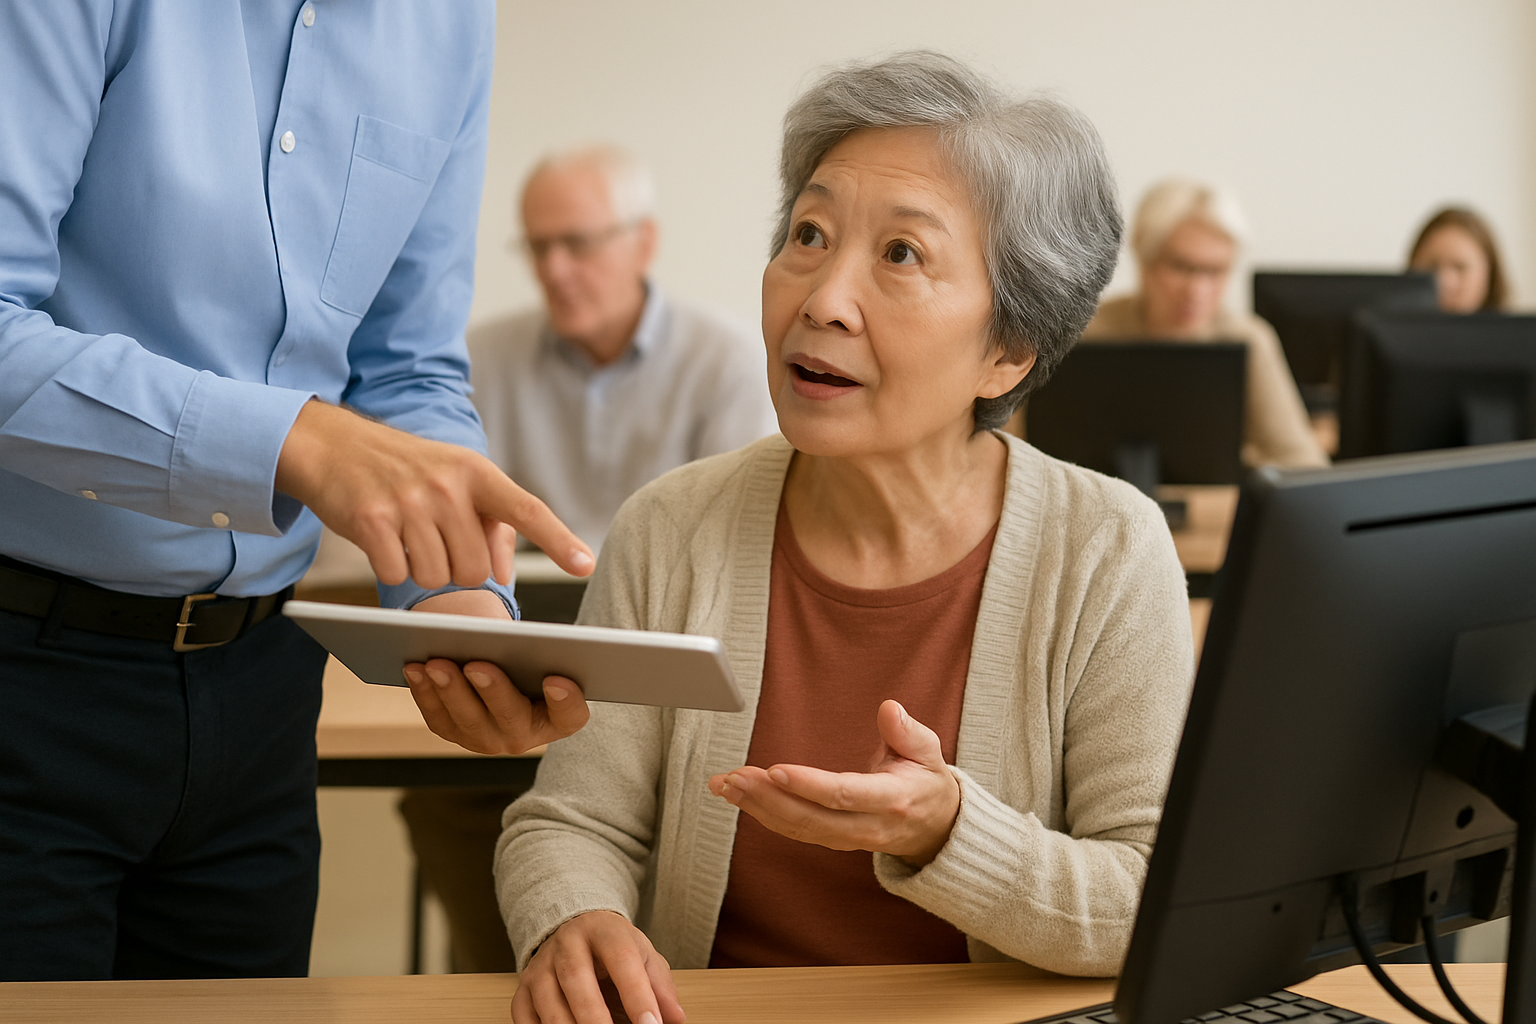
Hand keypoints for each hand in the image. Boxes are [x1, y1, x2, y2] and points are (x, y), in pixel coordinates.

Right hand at [275, 400, 593, 587]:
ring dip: (421, 572)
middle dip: (456, 570)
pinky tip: (381, 542)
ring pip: (436, 577)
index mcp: (476, 473)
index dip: (558, 540)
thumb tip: (504, 574)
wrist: (332, 444)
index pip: (526, 509)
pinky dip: (390, 569)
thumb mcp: (453, 480)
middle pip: (474, 569)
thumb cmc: (404, 470)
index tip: (585, 565)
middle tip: (434, 542)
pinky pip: (396, 576)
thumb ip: (488, 524)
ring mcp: (409, 501)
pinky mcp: (372, 520)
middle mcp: (448, 484)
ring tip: (407, 538)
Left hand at [403, 590, 589, 754]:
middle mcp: (524, 735)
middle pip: (511, 718)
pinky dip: (425, 691)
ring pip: (469, 720)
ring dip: (451, 690)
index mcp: (558, 717)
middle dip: (493, 690)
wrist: (495, 663)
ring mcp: (488, 739)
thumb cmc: (522, 652)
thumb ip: (531, 647)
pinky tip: (415, 667)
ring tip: (436, 662)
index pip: (570, 716)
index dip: (566, 700)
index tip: (555, 679)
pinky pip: (438, 718)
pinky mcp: (455, 733)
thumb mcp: (532, 647)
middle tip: (477, 665)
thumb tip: (499, 636)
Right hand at [513, 911, 684, 1023]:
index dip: (637, 996)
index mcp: (605, 930)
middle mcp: (568, 943)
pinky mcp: (523, 987)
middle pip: (576, 978)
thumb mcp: (644, 957)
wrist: (574, 928)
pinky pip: (523, 1014)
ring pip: (546, 998)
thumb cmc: (614, 949)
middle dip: (594, 1016)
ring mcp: (541, 965)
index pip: (622, 960)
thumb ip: (660, 988)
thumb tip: (676, 1019)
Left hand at [707, 700, 959, 867]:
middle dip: (768, 798)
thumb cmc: (927, 782)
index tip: (776, 770)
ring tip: (725, 785)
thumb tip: (889, 708)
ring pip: (798, 827)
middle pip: (811, 817)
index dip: (808, 785)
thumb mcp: (928, 752)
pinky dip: (765, 814)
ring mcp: (849, 839)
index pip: (843, 795)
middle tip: (735, 778)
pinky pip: (796, 831)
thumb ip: (908, 731)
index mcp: (890, 800)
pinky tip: (740, 798)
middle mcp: (867, 826)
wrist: (936, 829)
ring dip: (757, 807)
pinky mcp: (834, 840)